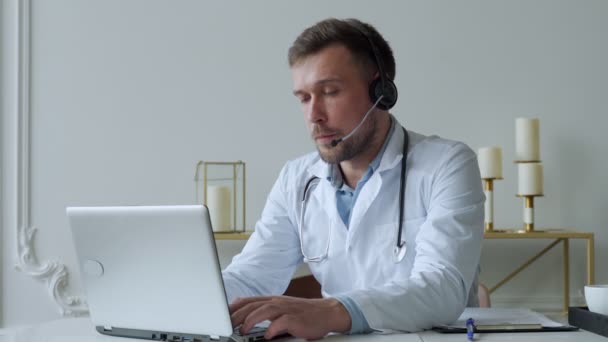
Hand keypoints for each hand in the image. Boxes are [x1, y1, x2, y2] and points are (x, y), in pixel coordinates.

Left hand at [229, 296, 351, 339]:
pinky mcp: (296, 318)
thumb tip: (242, 308)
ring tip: (243, 330)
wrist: (326, 313)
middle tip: (227, 326)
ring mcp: (287, 309)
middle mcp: (278, 302)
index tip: (221, 317)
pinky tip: (268, 336)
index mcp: (272, 300)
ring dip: (252, 320)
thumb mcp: (280, 308)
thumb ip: (263, 308)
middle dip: (238, 315)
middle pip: (253, 305)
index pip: (248, 301)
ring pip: (265, 310)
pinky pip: (282, 322)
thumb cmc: (302, 313)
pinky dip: (273, 328)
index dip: (233, 308)